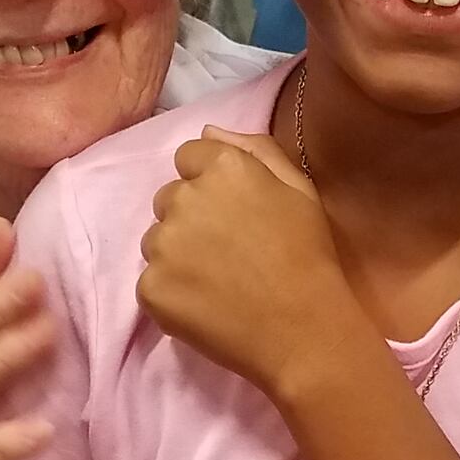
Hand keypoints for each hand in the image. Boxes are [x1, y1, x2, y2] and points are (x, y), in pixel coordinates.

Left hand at [139, 124, 351, 391]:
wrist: (303, 330)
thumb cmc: (309, 257)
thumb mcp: (298, 189)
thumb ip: (254, 149)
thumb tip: (207, 129)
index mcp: (222, 167)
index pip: (190, 157)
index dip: (211, 184)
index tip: (234, 214)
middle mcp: (184, 197)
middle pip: (169, 198)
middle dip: (190, 218)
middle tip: (228, 252)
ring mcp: (162, 245)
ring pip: (156, 240)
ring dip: (177, 254)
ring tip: (218, 281)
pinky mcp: (150, 288)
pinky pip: (151, 282)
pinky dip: (172, 293)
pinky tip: (206, 305)